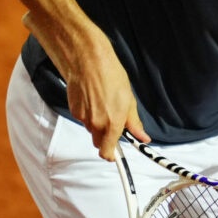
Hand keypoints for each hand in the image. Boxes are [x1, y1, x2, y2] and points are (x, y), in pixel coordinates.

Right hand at [63, 42, 149, 160]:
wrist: (89, 62)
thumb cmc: (111, 76)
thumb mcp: (129, 100)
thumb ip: (134, 123)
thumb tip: (142, 137)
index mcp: (113, 123)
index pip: (107, 151)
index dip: (111, 155)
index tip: (114, 154)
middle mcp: (97, 124)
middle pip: (98, 142)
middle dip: (105, 137)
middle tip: (112, 121)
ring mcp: (84, 118)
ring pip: (91, 129)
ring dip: (97, 124)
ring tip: (103, 104)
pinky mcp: (74, 110)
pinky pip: (83, 119)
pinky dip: (88, 114)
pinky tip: (93, 99)